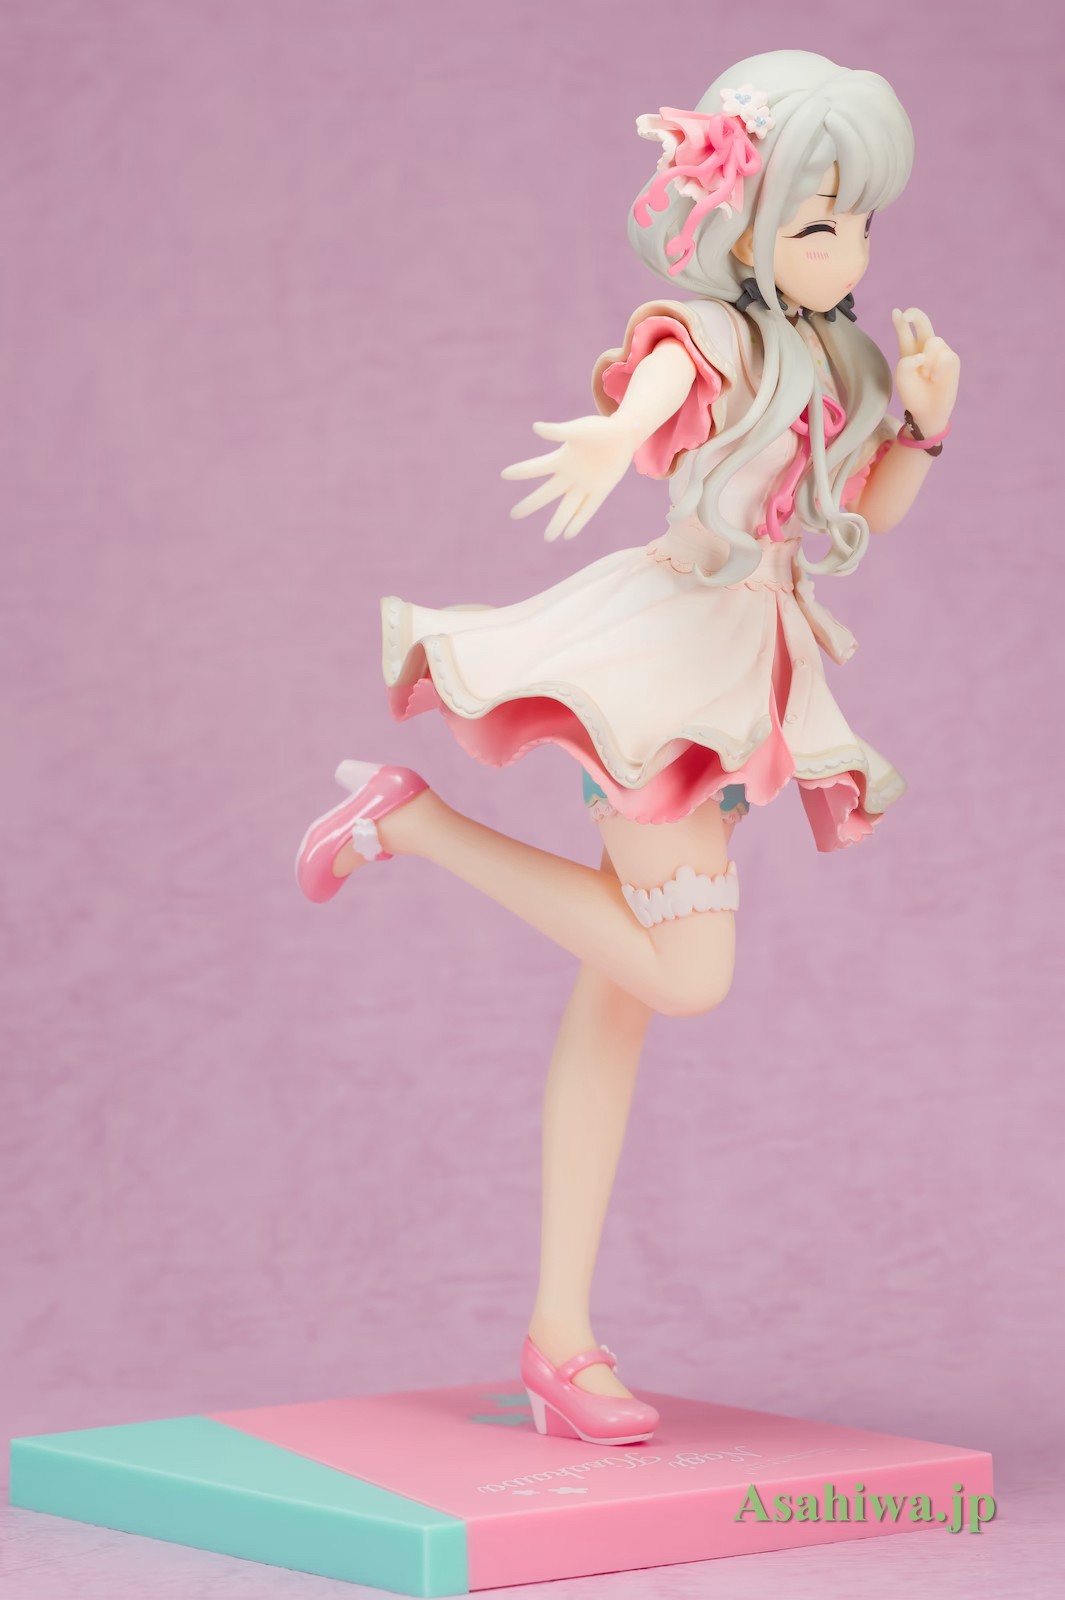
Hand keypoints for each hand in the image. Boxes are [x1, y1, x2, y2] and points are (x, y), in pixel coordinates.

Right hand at [501, 413, 638, 540]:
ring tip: (548, 538)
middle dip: (530, 504)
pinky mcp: (600, 491)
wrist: (623, 435)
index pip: (537, 468)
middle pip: (547, 493)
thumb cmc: (598, 428)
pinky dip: (579, 521)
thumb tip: (535, 428)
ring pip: (567, 507)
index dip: (521, 471)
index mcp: (561, 459)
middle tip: (513, 515)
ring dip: (558, 522)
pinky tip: (568, 534)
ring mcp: (585, 485)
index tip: (504, 474)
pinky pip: (587, 509)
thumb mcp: (579, 429)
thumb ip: (558, 431)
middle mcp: (569, 475)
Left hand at [891, 307, 959, 436]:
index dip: (900, 321)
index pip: (905, 331)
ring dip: (926, 360)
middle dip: (915, 315)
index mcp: (909, 350)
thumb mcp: (902, 378)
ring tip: (925, 376)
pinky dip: (936, 368)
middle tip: (906, 316)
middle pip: (922, 321)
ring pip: (932, 341)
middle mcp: (925, 347)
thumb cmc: (913, 393)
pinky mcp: (952, 359)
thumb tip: (921, 355)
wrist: (927, 410)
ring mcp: (940, 351)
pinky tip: (934, 379)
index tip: (895, 312)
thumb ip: (906, 362)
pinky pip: (944, 355)